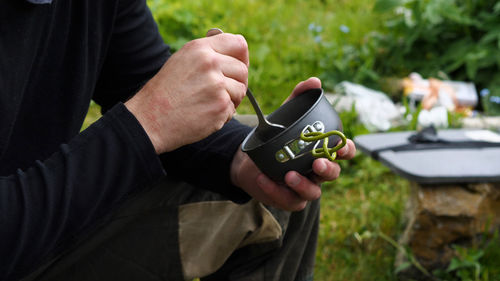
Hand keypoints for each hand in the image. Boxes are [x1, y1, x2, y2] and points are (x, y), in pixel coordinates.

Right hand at [125, 33, 248, 153]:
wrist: (151, 119)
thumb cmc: (165, 92)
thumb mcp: (182, 61)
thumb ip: (208, 54)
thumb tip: (235, 54)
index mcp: (200, 49)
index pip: (238, 44)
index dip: (242, 57)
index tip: (239, 66)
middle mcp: (210, 63)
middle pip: (242, 70)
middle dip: (237, 82)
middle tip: (222, 92)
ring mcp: (217, 85)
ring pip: (241, 90)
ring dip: (231, 100)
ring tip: (208, 103)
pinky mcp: (221, 106)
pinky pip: (233, 109)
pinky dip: (223, 115)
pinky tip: (204, 114)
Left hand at [230, 77, 355, 210]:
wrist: (249, 157)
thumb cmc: (275, 137)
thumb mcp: (286, 114)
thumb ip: (299, 97)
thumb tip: (314, 82)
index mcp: (322, 150)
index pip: (344, 152)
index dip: (347, 150)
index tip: (342, 146)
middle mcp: (316, 171)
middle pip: (333, 174)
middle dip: (328, 169)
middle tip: (317, 163)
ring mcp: (304, 186)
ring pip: (313, 192)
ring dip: (303, 184)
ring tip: (289, 175)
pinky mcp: (287, 198)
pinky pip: (288, 199)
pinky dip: (275, 190)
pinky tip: (263, 179)